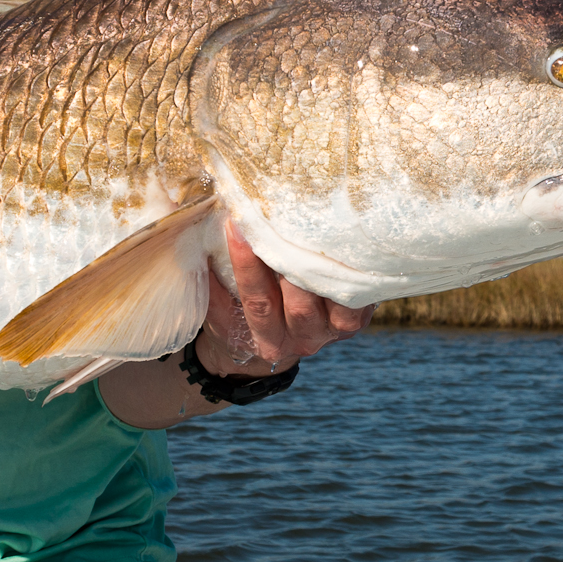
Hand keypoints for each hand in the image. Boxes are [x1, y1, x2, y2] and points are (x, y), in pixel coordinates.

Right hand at [197, 217, 373, 375]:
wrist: (275, 342)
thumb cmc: (241, 316)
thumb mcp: (220, 307)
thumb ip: (213, 280)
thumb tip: (203, 233)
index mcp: (267, 341)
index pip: (258, 301)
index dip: (247, 264)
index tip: (236, 226)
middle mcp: (303, 340)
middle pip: (300, 302)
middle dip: (290, 261)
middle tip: (281, 219)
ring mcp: (335, 332)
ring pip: (335, 298)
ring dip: (323, 262)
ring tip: (312, 223)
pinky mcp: (359, 317)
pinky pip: (360, 293)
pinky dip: (351, 266)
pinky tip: (339, 235)